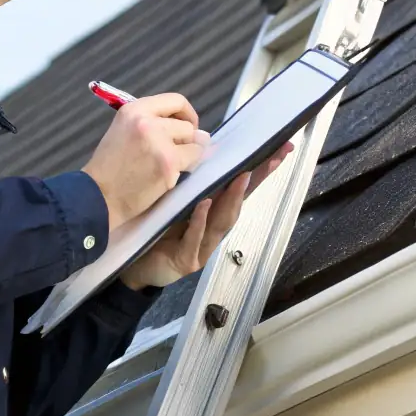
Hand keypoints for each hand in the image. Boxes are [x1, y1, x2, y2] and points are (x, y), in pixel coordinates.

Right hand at [81, 94, 208, 230]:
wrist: (98, 195)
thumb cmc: (109, 167)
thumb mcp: (124, 131)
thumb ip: (155, 125)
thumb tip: (199, 132)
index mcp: (135, 110)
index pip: (176, 101)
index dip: (187, 114)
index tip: (186, 126)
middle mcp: (148, 121)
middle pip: (187, 125)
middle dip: (185, 141)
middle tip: (169, 154)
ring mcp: (160, 143)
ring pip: (195, 144)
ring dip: (187, 156)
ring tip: (166, 166)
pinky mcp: (169, 164)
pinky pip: (192, 162)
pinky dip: (184, 170)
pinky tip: (166, 177)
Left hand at [120, 142, 293, 289]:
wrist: (136, 266)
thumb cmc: (157, 232)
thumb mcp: (175, 204)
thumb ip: (192, 185)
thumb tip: (205, 149)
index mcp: (212, 214)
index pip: (240, 189)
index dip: (260, 171)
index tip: (279, 150)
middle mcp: (213, 231)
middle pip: (238, 203)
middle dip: (255, 181)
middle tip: (270, 158)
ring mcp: (202, 248)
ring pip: (221, 222)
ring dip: (232, 198)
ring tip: (242, 176)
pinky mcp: (186, 261)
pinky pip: (194, 238)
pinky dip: (200, 221)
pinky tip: (204, 204)